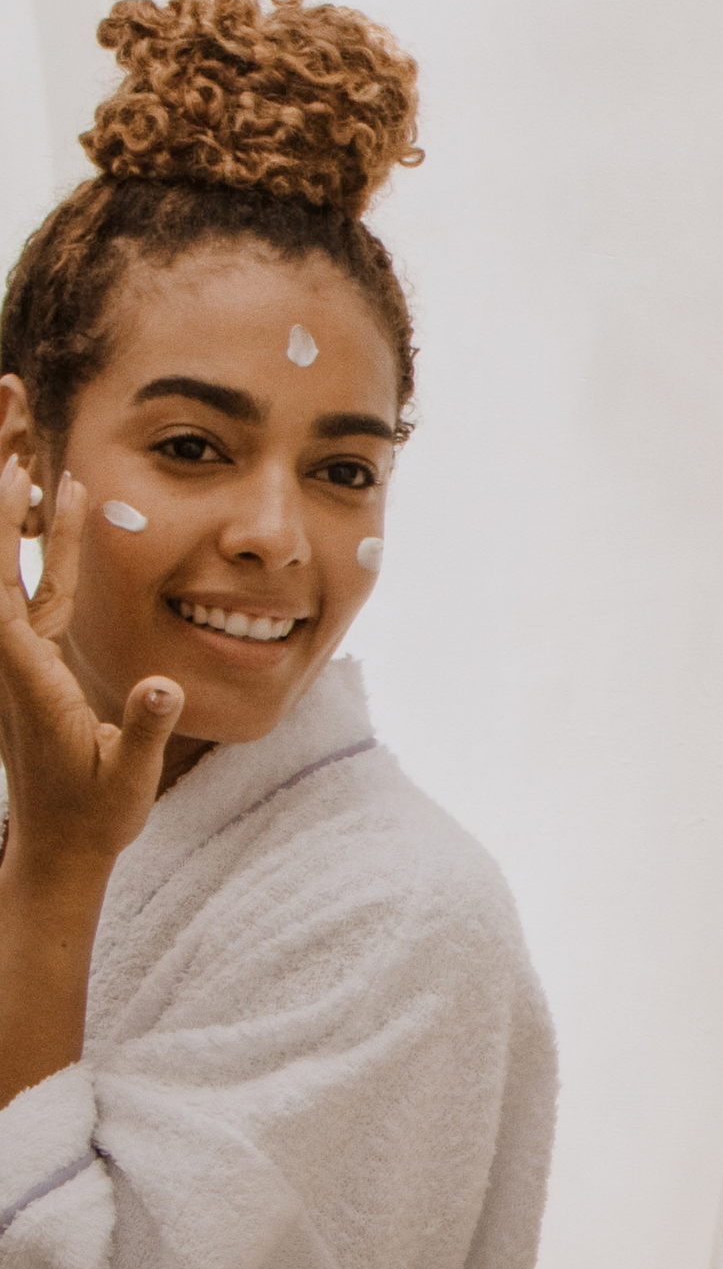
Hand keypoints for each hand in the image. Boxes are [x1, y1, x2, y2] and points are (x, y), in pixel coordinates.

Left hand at [0, 459, 183, 886]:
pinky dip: (40, 538)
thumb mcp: (128, 778)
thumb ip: (144, 728)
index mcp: (25, 676)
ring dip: (13, 504)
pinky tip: (58, 500)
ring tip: (24, 442)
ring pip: (8, 564)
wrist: (59, 846)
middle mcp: (10, 656)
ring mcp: (19, 653)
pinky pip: (33, 582)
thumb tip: (161, 686)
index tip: (8, 471)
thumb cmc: (94, 814)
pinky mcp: (34, 655)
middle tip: (7, 422)